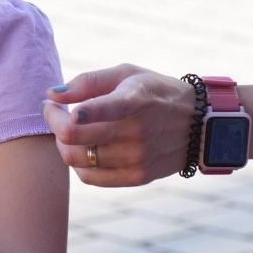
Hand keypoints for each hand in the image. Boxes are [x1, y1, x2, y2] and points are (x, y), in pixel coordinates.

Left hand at [42, 64, 195, 185]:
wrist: (200, 124)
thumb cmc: (155, 92)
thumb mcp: (127, 74)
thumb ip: (88, 82)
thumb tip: (52, 94)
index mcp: (134, 100)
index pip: (93, 111)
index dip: (65, 113)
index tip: (51, 103)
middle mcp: (136, 132)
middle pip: (73, 137)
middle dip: (54, 122)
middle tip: (54, 112)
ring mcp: (138, 158)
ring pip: (76, 159)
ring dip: (64, 143)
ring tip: (71, 130)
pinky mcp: (139, 176)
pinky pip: (90, 178)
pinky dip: (78, 164)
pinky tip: (83, 148)